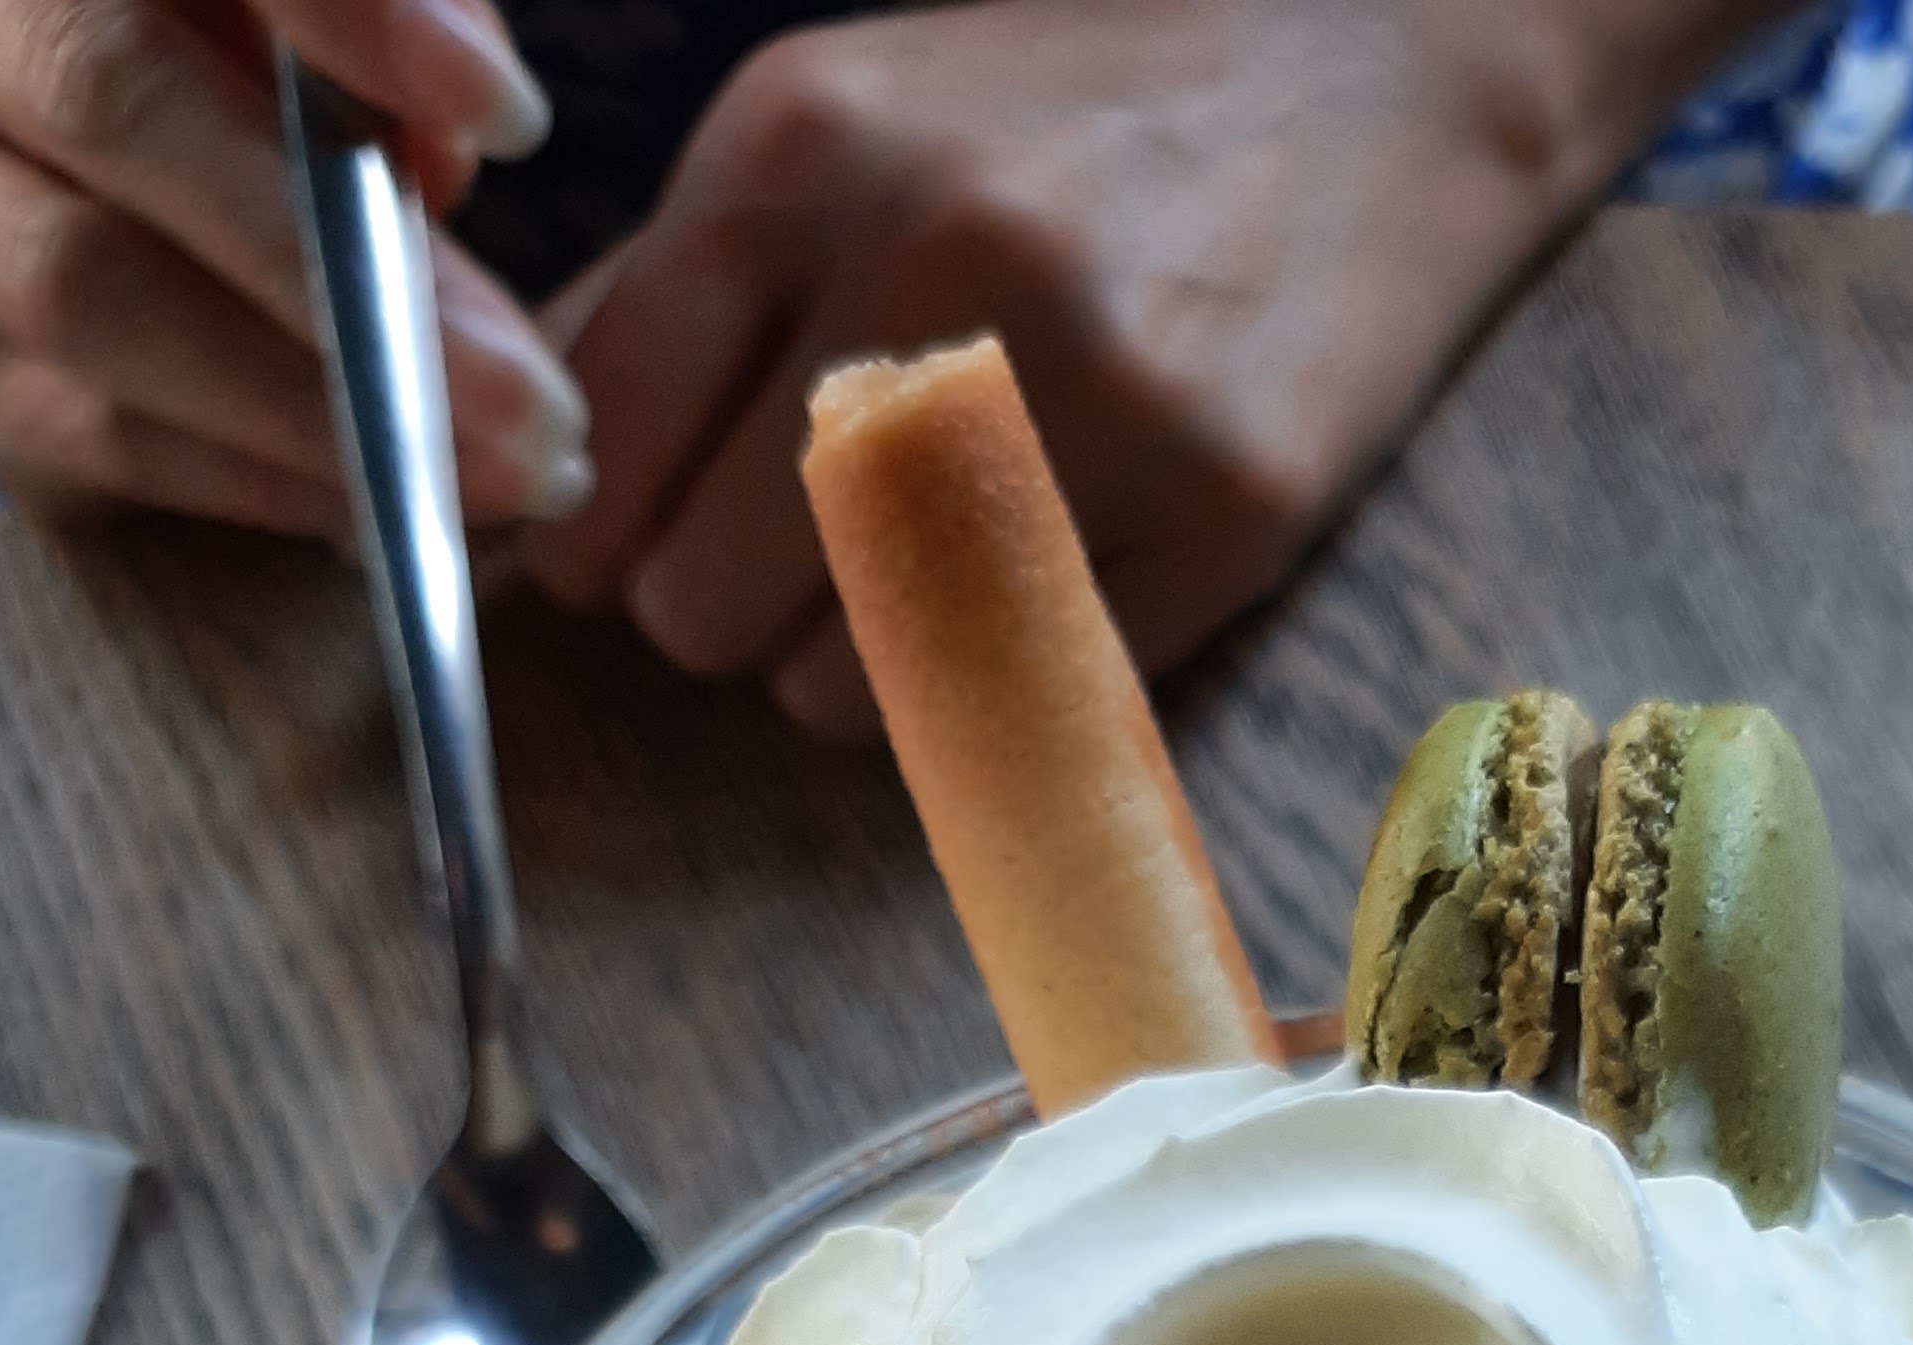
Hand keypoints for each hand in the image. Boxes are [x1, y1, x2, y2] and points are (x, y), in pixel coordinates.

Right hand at [0, 0, 593, 531]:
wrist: (47, 148)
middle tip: (534, 392)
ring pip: (91, 294)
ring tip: (497, 469)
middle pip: (112, 106)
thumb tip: (466, 119)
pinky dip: (256, 477)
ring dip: (312, 404)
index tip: (507, 115)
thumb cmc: (214, 46)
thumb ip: (376, 14)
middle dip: (340, 262)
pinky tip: (386, 500)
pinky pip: (95, 436)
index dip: (347, 15)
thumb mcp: (302, 6)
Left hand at [527, 0, 1762, 728]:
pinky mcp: (1219, 514)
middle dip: (730, 609)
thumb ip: (674, 287)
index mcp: (802, 150)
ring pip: (840, 686)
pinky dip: (999, 689)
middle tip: (810, 559)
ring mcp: (1089, 399)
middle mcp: (931, 263)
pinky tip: (1044, 583)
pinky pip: (1014, 709)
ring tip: (941, 564)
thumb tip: (529, 454)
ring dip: (863, 666)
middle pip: (696, 602)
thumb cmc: (1079, 116)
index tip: (647, 539)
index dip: (602, 533)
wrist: (1383, 67)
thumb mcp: (847, 125)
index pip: (597, 449)